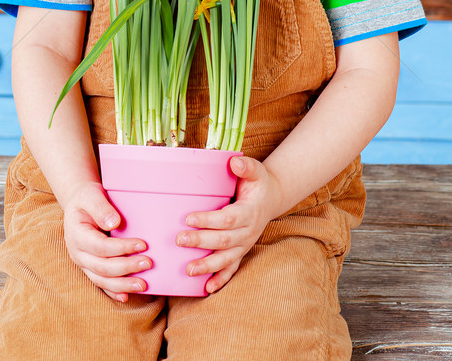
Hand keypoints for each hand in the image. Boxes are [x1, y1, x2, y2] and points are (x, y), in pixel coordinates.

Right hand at [62, 180, 151, 302]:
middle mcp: (77, 253)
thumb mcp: (91, 195)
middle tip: (149, 263)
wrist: (78, 203)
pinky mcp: (89, 268)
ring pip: (101, 280)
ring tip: (143, 285)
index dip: (122, 248)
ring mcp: (82, 263)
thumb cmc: (87, 198)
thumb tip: (114, 223)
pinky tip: (126, 297)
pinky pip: (100, 283)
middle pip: (102, 267)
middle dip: (127, 267)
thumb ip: (101, 208)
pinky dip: (113, 292)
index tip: (142, 244)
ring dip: (123, 284)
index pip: (100, 247)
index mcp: (76, 235)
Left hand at [175, 156, 281, 293]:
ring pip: (226, 259)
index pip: (228, 219)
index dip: (209, 220)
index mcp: (249, 211)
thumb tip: (233, 162)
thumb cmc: (259, 183)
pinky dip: (220, 280)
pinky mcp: (241, 251)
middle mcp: (248, 231)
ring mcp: (245, 244)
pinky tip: (207, 289)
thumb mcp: (257, 171)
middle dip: (201, 242)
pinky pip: (232, 269)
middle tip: (179, 239)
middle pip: (223, 240)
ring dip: (207, 266)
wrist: (272, 198)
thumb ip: (246, 166)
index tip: (189, 218)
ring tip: (188, 270)